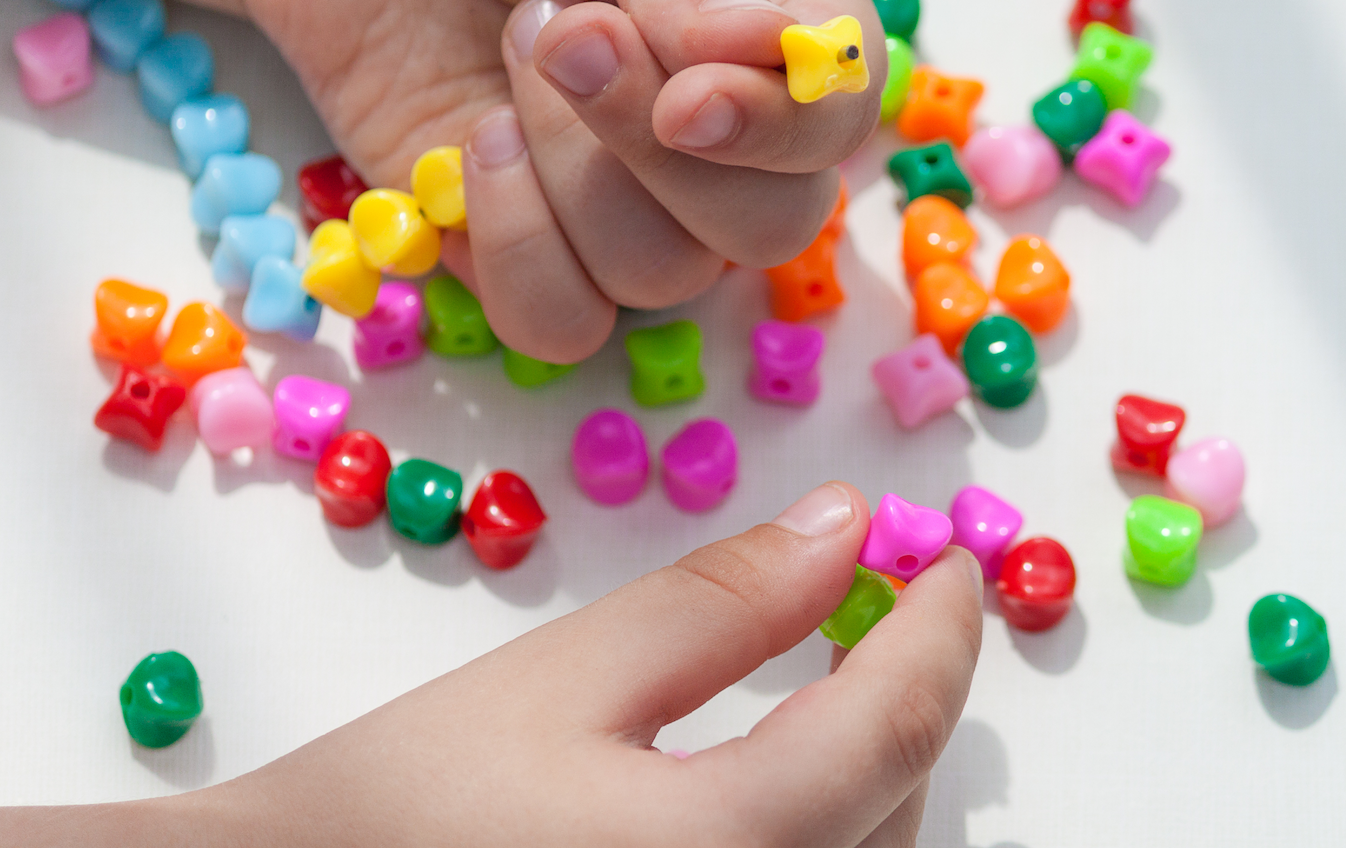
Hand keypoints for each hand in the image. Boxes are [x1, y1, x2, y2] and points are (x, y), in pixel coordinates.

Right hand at [0, 484, 983, 845]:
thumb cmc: (395, 807)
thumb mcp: (562, 681)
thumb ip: (721, 604)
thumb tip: (848, 528)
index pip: (896, 727)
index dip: (941, 630)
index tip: (950, 563)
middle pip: (900, 809)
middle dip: (911, 697)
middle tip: (890, 605)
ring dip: (879, 772)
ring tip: (838, 683)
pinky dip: (827, 833)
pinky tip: (778, 786)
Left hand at [240, 0, 884, 360]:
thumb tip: (761, 59)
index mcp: (782, 16)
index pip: (835, 124)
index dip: (773, 134)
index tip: (686, 101)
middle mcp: (723, 122)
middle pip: (762, 228)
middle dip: (650, 153)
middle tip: (562, 33)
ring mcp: (624, 190)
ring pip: (658, 279)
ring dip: (569, 179)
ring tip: (511, 49)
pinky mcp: (524, 235)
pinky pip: (556, 319)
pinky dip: (513, 252)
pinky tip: (470, 143)